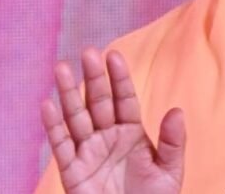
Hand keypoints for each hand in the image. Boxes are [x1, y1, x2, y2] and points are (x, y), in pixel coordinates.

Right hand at [41, 48, 185, 192]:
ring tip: (61, 68)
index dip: (118, 78)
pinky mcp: (72, 172)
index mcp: (132, 133)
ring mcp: (88, 152)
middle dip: (92, 78)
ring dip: (68, 94)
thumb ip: (172, 142)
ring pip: (76, 117)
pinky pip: (61, 146)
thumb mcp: (170, 171)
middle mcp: (108, 137)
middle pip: (98, 102)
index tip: (113, 55)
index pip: (124, 99)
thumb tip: (176, 111)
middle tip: (87, 52)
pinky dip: (53, 127)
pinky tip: (47, 105)